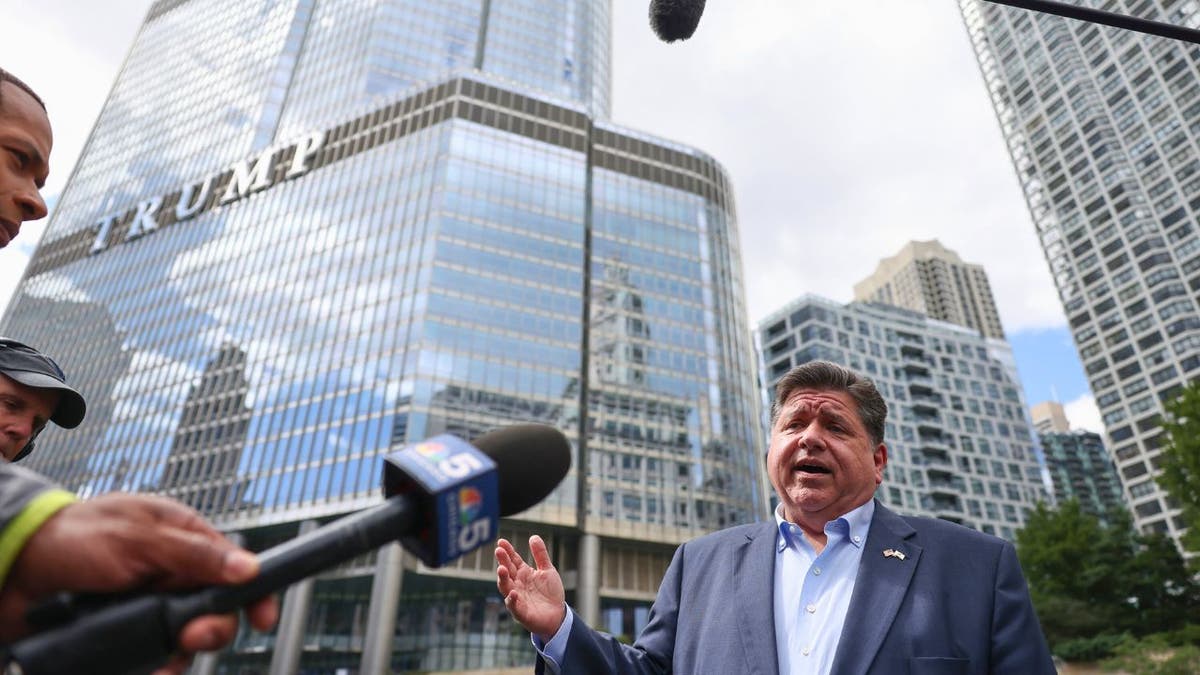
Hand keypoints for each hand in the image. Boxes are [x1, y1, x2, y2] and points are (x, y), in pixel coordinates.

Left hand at [0, 492, 278, 673]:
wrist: (13, 570)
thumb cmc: (71, 538)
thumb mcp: (138, 540)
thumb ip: (193, 554)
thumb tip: (247, 566)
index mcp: (182, 539)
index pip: (234, 566)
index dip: (253, 593)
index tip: (262, 618)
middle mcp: (170, 574)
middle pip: (214, 610)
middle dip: (210, 630)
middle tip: (192, 637)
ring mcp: (149, 605)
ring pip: (185, 639)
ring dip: (179, 655)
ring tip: (162, 661)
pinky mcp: (127, 632)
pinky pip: (154, 656)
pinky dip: (156, 667)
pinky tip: (150, 671)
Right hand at [496, 535, 565, 639]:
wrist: (558, 615)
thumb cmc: (550, 593)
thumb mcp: (547, 570)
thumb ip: (540, 555)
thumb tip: (533, 536)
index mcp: (522, 573)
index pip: (512, 560)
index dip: (507, 551)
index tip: (501, 541)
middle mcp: (517, 584)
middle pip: (507, 571)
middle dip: (502, 561)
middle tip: (499, 551)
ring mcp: (517, 598)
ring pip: (506, 588)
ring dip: (502, 579)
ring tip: (501, 569)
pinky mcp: (521, 612)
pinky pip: (514, 606)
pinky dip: (512, 600)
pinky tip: (513, 593)